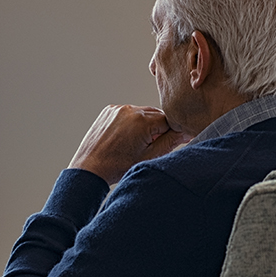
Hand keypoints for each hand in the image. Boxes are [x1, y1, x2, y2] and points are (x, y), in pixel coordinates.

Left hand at [69, 105, 190, 184]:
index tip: (166, 144)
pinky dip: (130, 123)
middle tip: (149, 147)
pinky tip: (124, 138)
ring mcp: (118, 109)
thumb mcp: (149, 157)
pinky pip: (127, 113)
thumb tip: (185, 132)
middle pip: (156, 115)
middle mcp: (130, 109)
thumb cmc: (117, 166)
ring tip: (134, 144)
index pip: (169, 120)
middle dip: (157, 128)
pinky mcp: (109, 111)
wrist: (90, 168)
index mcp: (143, 120)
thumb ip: (170, 142)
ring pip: (142, 113)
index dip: (170, 133)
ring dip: (144, 125)